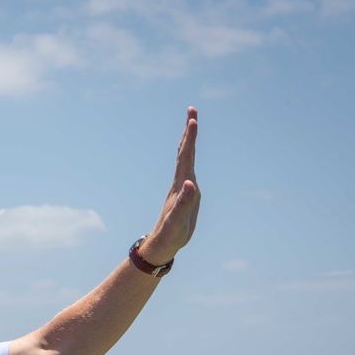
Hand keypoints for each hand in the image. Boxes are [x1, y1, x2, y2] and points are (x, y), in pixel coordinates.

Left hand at [139, 107, 199, 265]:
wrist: (162, 244)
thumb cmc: (170, 234)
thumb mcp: (178, 221)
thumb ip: (184, 203)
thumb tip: (190, 183)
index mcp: (180, 185)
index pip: (186, 157)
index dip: (190, 138)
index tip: (192, 119)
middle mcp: (181, 182)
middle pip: (185, 152)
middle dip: (189, 132)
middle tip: (192, 110)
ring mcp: (183, 187)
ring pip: (186, 159)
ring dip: (189, 141)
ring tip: (192, 124)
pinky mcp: (185, 193)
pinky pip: (189, 169)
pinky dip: (191, 157)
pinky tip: (191, 155)